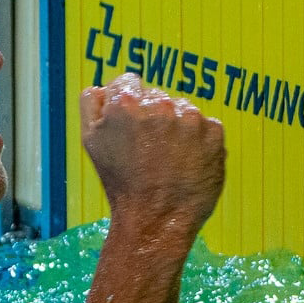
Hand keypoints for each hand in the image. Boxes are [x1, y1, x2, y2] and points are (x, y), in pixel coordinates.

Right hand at [81, 73, 224, 241]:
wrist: (155, 220)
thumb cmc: (121, 184)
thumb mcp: (90, 142)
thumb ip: (92, 103)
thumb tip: (104, 86)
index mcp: (125, 103)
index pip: (128, 82)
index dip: (127, 105)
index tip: (132, 126)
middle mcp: (159, 105)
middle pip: (156, 97)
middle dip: (152, 118)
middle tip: (148, 150)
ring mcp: (190, 118)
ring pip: (182, 110)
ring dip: (177, 128)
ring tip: (168, 159)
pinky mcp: (214, 133)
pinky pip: (205, 127)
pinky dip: (198, 142)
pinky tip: (186, 162)